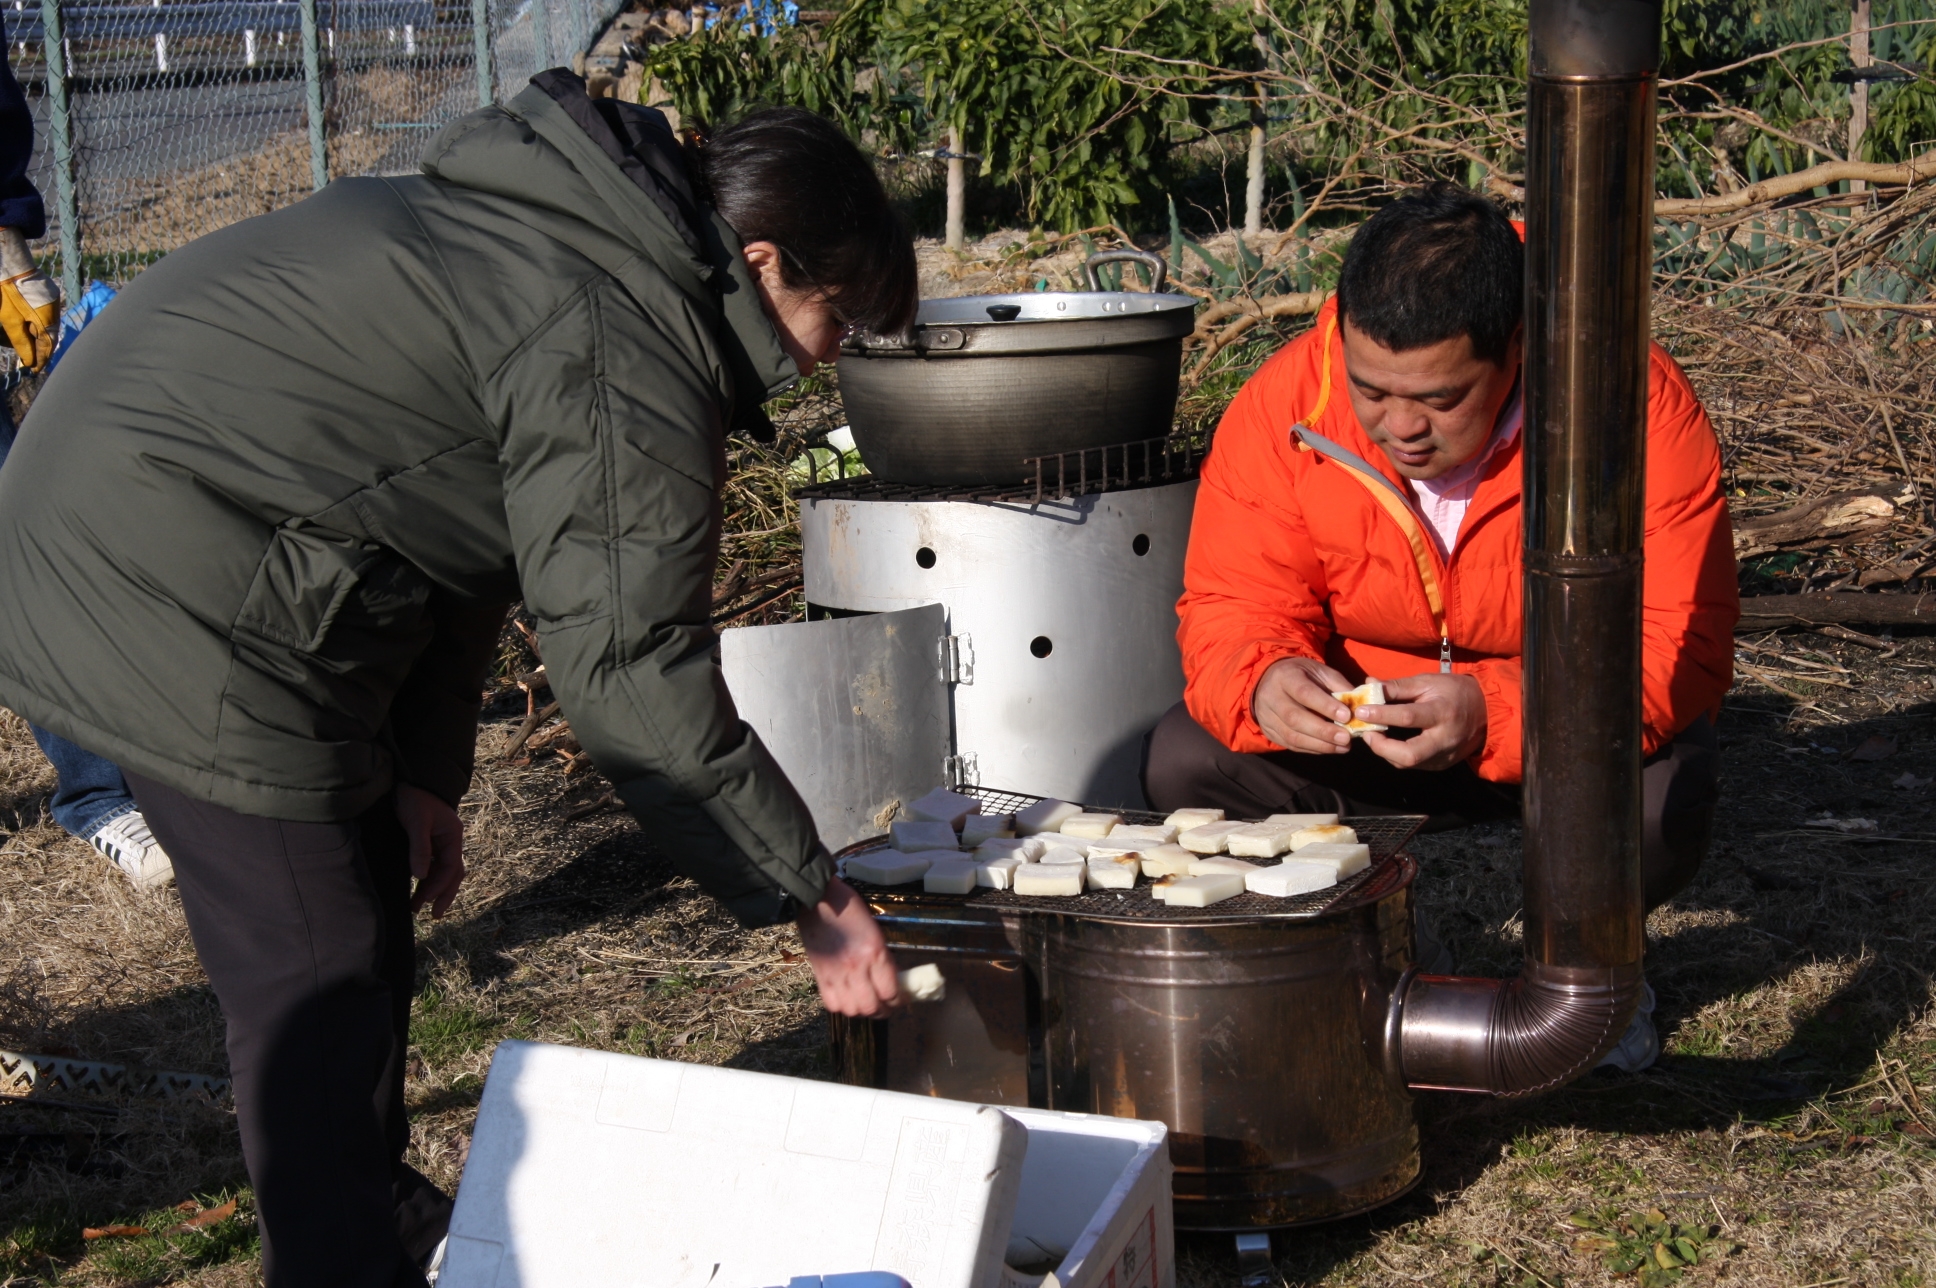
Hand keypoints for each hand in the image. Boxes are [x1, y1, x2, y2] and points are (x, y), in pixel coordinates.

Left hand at [0, 266, 57, 369]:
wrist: (12, 267)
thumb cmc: (8, 293)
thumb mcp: (10, 321)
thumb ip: (21, 341)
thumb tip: (29, 360)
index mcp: (47, 321)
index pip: (48, 346)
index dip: (41, 359)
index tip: (34, 369)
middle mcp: (55, 313)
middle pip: (50, 336)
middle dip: (41, 349)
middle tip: (32, 360)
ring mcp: (54, 302)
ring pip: (50, 325)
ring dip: (41, 336)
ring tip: (31, 346)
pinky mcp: (50, 294)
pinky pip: (49, 314)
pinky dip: (41, 323)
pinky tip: (33, 326)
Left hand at [396, 782, 465, 916]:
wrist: (412, 780)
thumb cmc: (416, 797)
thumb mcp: (416, 821)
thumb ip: (419, 848)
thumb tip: (420, 876)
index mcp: (453, 836)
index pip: (451, 867)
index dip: (439, 886)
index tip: (425, 901)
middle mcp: (450, 842)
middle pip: (453, 874)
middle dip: (443, 895)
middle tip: (433, 915)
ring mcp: (441, 843)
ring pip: (443, 872)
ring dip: (433, 890)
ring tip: (419, 907)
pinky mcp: (430, 842)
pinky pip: (432, 866)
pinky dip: (427, 879)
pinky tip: (418, 889)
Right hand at [796, 877, 900, 1016]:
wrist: (818, 900)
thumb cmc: (850, 909)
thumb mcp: (875, 931)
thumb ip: (883, 957)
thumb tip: (892, 979)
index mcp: (874, 953)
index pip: (891, 992)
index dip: (900, 1001)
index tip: (903, 999)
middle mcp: (857, 968)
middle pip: (872, 1007)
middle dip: (884, 1011)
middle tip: (888, 1006)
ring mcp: (837, 974)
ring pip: (853, 1010)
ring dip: (863, 1012)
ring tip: (868, 1005)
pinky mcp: (820, 976)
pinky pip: (832, 1003)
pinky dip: (843, 1007)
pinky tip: (849, 1000)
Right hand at [1252, 656, 1356, 754]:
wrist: (1270, 680)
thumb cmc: (1302, 675)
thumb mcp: (1320, 672)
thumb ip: (1339, 687)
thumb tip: (1359, 707)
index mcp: (1285, 676)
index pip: (1304, 693)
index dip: (1325, 706)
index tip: (1347, 716)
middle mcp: (1271, 697)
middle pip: (1295, 718)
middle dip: (1323, 731)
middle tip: (1347, 738)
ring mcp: (1266, 716)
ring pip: (1292, 736)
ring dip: (1320, 744)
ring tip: (1343, 746)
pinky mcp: (1269, 732)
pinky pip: (1291, 745)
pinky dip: (1313, 749)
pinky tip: (1330, 748)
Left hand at [1359, 672, 1487, 770]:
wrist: (1486, 711)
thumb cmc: (1454, 692)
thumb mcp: (1428, 682)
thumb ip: (1397, 687)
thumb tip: (1368, 685)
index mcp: (1442, 712)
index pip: (1408, 717)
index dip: (1381, 715)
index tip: (1361, 711)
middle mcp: (1444, 738)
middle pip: (1409, 755)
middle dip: (1381, 747)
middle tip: (1366, 733)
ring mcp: (1444, 756)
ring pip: (1408, 764)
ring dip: (1385, 752)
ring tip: (1373, 736)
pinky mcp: (1441, 765)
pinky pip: (1414, 765)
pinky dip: (1396, 755)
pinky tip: (1388, 743)